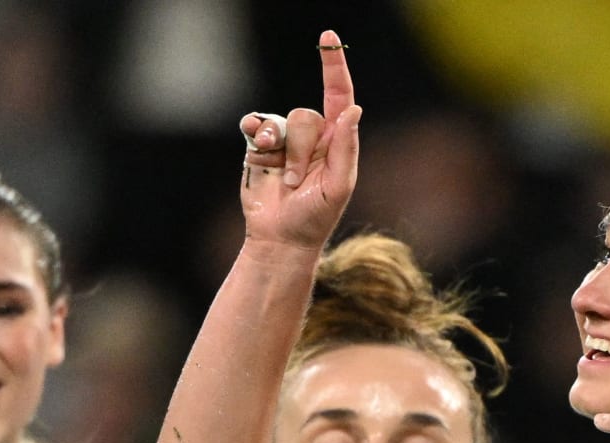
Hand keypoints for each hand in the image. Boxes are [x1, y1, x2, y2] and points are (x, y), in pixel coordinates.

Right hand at [238, 30, 360, 248]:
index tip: (328, 38)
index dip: (334, 67)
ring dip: (280, 152)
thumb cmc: (315, 217)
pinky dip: (255, 132)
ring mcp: (285, 140)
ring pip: (280, 121)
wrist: (280, 237)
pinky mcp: (259, 146)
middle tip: (298, 182)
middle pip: (305, 115)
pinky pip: (254, 122)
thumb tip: (354, 110)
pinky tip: (259, 147)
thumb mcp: (338, 186)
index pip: (339, 96)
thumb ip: (346, 148)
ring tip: (283, 179)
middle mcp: (312, 136)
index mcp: (337, 142)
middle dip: (300, 150)